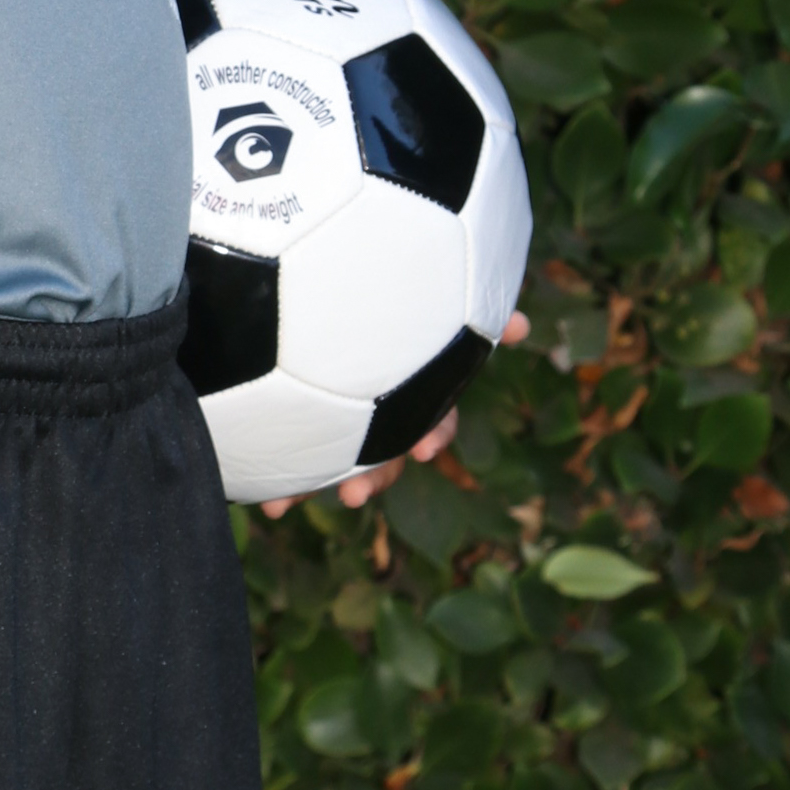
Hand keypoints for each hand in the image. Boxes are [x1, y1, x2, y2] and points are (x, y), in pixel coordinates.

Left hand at [259, 310, 529, 518]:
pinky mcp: (300, 422)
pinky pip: (296, 458)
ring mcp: (339, 419)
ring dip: (316, 487)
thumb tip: (524, 326)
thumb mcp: (421, 296)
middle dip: (372, 478)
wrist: (303, 287)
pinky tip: (265, 503)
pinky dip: (283, 484)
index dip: (433, 435)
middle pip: (383, 454)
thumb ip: (469, 313)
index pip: (435, 419)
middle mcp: (377, 408)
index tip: (423, 450)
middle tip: (356, 495)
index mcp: (408, 383)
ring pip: (336, 463)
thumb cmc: (375, 286)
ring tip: (287, 503)